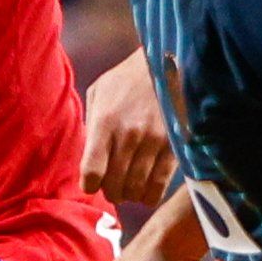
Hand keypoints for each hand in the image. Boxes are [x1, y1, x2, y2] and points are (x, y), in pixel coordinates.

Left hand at [79, 51, 176, 201]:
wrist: (167, 64)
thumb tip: (87, 158)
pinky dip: (149, 196)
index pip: (91, 172)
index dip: (89, 185)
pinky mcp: (173, 147)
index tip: (92, 182)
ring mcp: (154, 142)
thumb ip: (91, 125)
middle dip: (110, 192)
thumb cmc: (127, 79)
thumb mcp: (99, 93)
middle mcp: (129, 135)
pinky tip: (146, 191)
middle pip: (114, 186)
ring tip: (129, 188)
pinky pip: (159, 185)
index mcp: (105, 121)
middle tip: (112, 187)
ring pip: (136, 189)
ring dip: (129, 195)